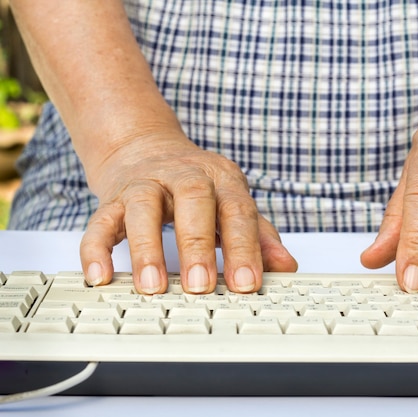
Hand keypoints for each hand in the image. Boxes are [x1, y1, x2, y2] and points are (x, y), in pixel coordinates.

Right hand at [79, 129, 297, 294]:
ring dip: (147, 248)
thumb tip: (287, 266)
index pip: (237, 211)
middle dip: (197, 246)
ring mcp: (146, 184)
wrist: (147, 148)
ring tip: (152, 287)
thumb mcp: (232, 204)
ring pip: (143, 208)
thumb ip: (260, 235)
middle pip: (193, 202)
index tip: (246, 284)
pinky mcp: (112, 197)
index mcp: (221, 180)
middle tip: (201, 285)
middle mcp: (184, 176)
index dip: (244, 248)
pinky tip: (101, 276)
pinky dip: (96, 248)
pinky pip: (100, 220)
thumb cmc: (198, 186)